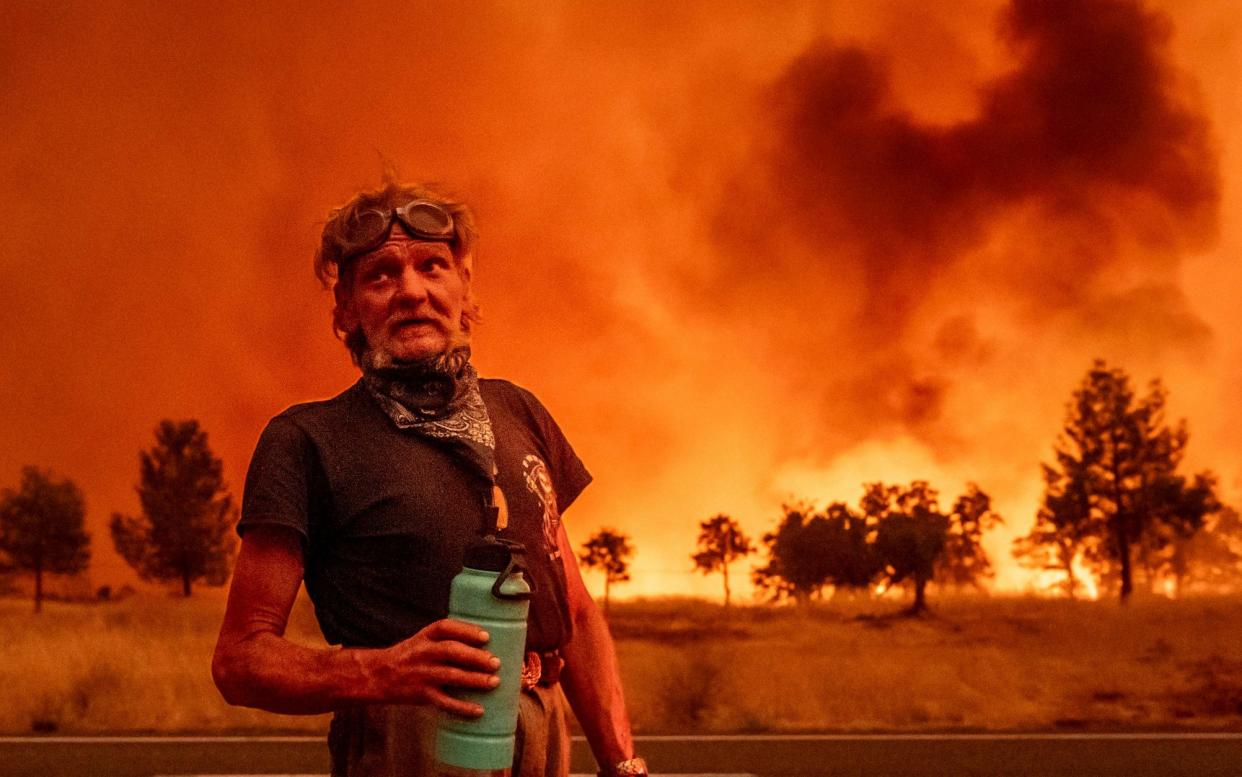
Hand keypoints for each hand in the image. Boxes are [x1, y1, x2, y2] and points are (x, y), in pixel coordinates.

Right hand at [371, 618, 500, 716]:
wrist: (377, 676)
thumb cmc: (409, 657)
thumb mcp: (422, 641)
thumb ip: (446, 640)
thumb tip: (484, 645)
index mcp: (424, 636)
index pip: (446, 628)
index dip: (467, 631)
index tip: (486, 636)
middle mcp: (423, 653)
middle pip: (451, 651)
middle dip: (475, 656)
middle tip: (495, 662)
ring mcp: (421, 674)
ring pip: (451, 676)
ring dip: (474, 679)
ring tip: (494, 682)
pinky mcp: (421, 694)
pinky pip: (444, 701)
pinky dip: (462, 707)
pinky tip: (478, 710)